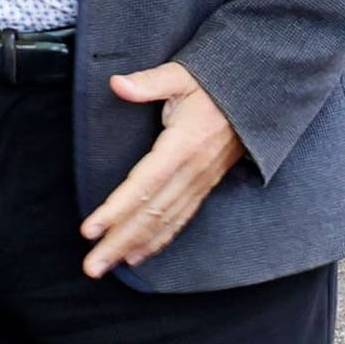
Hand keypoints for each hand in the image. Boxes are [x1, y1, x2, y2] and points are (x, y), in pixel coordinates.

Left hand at [80, 62, 242, 277]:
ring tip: (106, 267)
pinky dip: (158, 241)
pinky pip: (179, 220)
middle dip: (118, 242)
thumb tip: (118, 84)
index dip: (115, 210)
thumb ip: (149, 83)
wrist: (254, 97)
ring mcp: (199, 183)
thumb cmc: (212, 85)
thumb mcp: (181, 76)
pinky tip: (136, 255)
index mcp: (182, 146)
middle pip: (150, 214)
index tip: (90, 230)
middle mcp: (191, 172)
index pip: (143, 185)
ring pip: (163, 223)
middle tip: (92, 266)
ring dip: (133, 247)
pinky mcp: (203, 187)